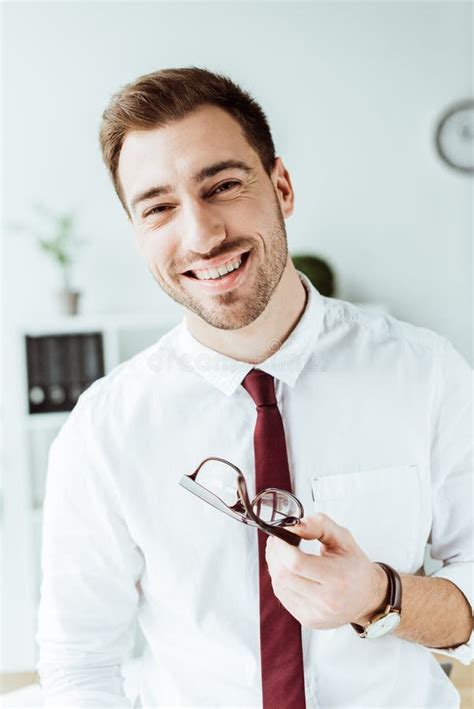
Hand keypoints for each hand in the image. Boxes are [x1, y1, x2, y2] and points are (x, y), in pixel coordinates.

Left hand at [265, 513, 388, 629]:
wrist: (367, 596)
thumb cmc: (354, 565)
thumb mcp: (343, 538)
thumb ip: (319, 525)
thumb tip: (295, 525)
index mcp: (338, 578)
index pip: (296, 563)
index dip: (281, 546)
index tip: (280, 533)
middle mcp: (327, 600)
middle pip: (284, 575)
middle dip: (274, 553)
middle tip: (276, 540)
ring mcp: (316, 614)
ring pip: (280, 586)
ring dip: (274, 565)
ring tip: (279, 551)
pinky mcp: (308, 620)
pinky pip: (283, 597)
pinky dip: (279, 579)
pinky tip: (285, 568)